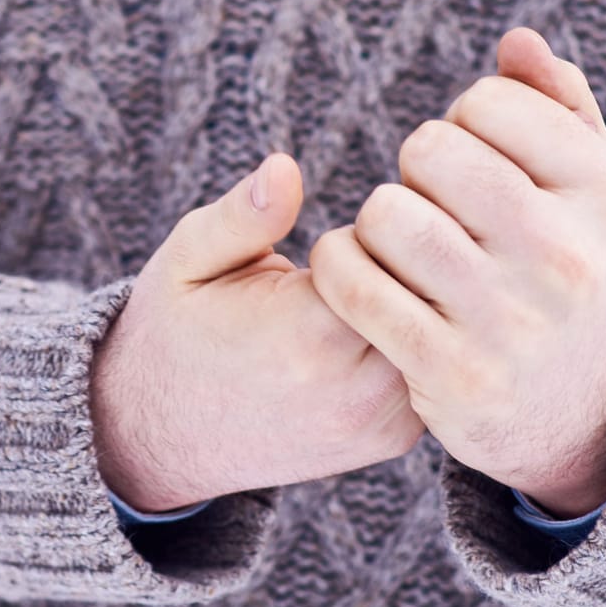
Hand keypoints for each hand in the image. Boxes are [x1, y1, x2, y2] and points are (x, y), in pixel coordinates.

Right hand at [90, 153, 426, 512]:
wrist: (163, 437)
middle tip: (364, 256)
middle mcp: (352, 389)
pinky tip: (373, 331)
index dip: (375, 228)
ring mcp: (377, 423)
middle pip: (430, 291)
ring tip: (366, 292)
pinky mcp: (392, 440)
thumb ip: (242, 215)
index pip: (392, 249)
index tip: (344, 232)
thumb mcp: (189, 260)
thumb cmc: (177, 331)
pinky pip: (432, 369)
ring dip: (417, 304)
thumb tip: (285, 167)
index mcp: (304, 335)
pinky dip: (415, 343)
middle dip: (404, 264)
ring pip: (442, 332)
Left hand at [309, 28, 605, 518]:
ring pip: (385, 214)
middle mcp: (568, 256)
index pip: (487, 103)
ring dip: (374, 222)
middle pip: (429, 151)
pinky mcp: (450, 372)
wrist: (576, 412)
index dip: (462, 123)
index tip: (474, 164)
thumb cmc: (568, 270)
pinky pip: (351, 282)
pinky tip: (358, 274)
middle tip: (432, 207)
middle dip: (416, 170)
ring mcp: (510, 320)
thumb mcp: (590, 192)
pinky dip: (339, 266)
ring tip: (399, 244)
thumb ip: (558, 106)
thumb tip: (516, 41)